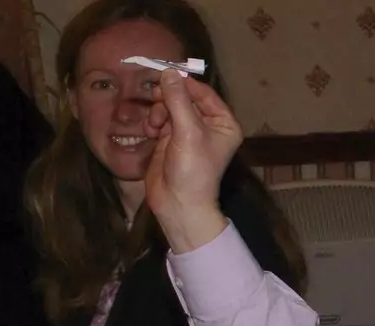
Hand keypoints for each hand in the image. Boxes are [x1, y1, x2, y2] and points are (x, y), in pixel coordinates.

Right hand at [144, 70, 240, 251]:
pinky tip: (150, 131)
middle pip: (185, 97)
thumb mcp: (187, 132)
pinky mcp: (171, 139)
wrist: (178, 203)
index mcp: (224, 123)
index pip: (204, 93)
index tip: (165, 75)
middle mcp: (208, 126)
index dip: (184, 83)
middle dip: (168, 97)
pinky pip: (160, 118)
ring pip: (170, 106)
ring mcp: (189, 132)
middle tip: (155, 97)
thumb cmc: (192, 170)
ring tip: (154, 125)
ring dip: (158, 110)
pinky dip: (153, 120)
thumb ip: (178, 100)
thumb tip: (169, 72)